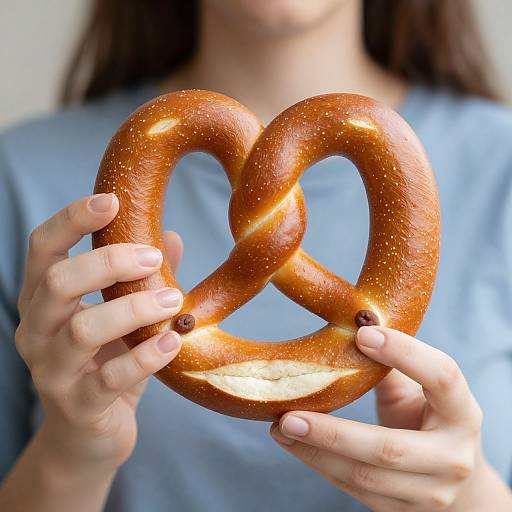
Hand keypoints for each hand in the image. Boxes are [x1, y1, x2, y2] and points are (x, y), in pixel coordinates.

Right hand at [15, 193, 183, 470]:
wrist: (88, 436)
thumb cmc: (106, 364)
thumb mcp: (122, 317)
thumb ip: (141, 278)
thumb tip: (171, 236)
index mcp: (43, 301)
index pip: (42, 248)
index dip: (71, 220)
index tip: (111, 200)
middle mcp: (36, 331)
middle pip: (59, 281)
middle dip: (110, 262)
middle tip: (152, 258)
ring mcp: (51, 371)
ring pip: (84, 328)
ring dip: (134, 308)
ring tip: (172, 299)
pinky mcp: (77, 406)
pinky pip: (110, 377)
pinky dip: (145, 356)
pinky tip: (172, 341)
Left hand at [270, 326, 490, 510]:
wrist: (455, 480)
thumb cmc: (428, 420)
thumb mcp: (418, 390)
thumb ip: (389, 364)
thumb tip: (348, 325)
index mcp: (462, 413)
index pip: (442, 377)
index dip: (405, 353)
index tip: (362, 333)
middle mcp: (453, 457)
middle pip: (389, 448)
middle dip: (333, 433)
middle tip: (289, 413)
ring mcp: (431, 492)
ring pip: (363, 476)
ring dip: (315, 451)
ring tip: (280, 426)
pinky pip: (354, 489)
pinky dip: (319, 463)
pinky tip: (293, 443)